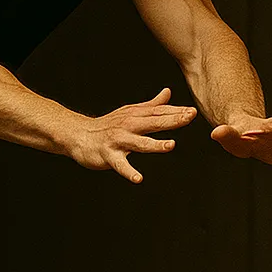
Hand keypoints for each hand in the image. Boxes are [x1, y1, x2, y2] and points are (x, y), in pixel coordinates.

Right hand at [70, 87, 197, 183]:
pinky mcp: (108, 155)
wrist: (78, 135)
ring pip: (139, 143)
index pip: (159, 112)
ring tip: (170, 145)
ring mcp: (118, 141)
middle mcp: (128, 126)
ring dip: (154, 144)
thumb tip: (168, 92)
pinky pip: (120, 165)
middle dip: (171, 120)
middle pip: (153, 123)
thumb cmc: (108, 126)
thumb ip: (151, 105)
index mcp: (136, 116)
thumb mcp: (130, 112)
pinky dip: (128, 172)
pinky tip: (138, 178)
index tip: (192, 112)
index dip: (176, 112)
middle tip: (188, 117)